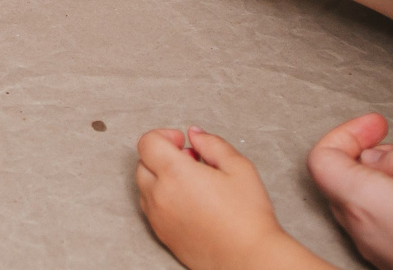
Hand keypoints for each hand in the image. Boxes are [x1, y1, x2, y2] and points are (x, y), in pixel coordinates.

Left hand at [137, 127, 314, 269]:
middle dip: (162, 155)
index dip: (164, 135)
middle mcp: (160, 195)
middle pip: (143, 163)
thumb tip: (196, 135)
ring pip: (145, 186)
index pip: (148, 142)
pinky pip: (151, 209)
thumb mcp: (239, 168)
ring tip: (192, 183)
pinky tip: (189, 203)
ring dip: (161, 178)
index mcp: (176, 174)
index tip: (181, 141)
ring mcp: (158, 218)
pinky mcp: (162, 235)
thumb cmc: (248, 218)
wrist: (249, 259)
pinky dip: (162, 199)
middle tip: (189, 161)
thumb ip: (213, 144)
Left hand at [306, 114, 392, 269]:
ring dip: (371, 178)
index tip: (380, 125)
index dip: (345, 133)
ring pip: (353, 204)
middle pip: (334, 181)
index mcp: (364, 203)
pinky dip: (383, 202)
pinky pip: (372, 225)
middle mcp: (360, 231)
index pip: (320, 160)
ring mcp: (374, 252)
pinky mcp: (392, 264)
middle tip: (390, 139)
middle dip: (356, 151)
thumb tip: (375, 156)